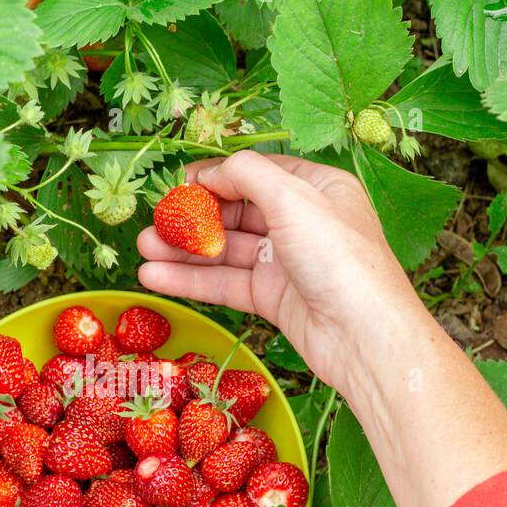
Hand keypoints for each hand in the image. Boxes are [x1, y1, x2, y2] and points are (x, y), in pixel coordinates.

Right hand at [137, 151, 429, 398]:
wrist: (363, 337)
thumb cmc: (339, 258)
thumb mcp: (294, 198)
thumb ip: (248, 174)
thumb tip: (212, 169)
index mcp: (318, 189)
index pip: (258, 173)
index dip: (217, 176)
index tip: (178, 184)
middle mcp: (302, 223)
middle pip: (237, 213)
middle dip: (193, 218)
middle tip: (153, 222)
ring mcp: (286, 263)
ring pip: (226, 251)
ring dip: (184, 251)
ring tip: (143, 249)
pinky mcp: (274, 300)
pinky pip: (226, 284)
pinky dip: (191, 280)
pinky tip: (155, 277)